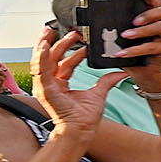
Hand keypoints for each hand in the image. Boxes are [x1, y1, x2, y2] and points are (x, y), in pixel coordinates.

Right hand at [32, 27, 127, 144]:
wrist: (81, 130)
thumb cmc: (85, 117)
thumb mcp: (98, 94)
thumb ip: (107, 81)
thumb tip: (120, 73)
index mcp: (60, 83)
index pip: (63, 62)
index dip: (71, 50)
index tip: (80, 38)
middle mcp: (50, 83)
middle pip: (51, 58)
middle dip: (58, 42)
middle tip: (69, 31)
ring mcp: (45, 86)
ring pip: (42, 60)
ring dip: (46, 44)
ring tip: (49, 31)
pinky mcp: (44, 89)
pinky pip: (40, 70)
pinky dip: (40, 56)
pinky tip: (43, 45)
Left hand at [119, 0, 160, 90]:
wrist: (142, 71)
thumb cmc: (134, 49)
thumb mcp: (126, 35)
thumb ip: (120, 24)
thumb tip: (96, 19)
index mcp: (157, 17)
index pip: (159, 2)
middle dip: (150, 13)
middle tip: (134, 20)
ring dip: (143, 31)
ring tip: (126, 35)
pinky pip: (152, 47)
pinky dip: (136, 50)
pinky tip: (122, 53)